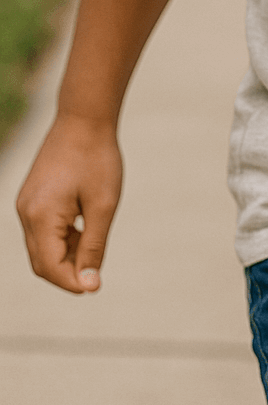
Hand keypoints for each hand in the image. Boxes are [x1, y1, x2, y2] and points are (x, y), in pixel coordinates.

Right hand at [16, 114, 122, 292]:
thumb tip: (89, 284)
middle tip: (97, 272)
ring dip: (66, 256)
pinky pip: (42, 231)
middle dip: (68, 273)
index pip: (50, 267)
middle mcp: (26, 213)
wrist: (84, 118)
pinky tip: (85, 228)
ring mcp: (26, 205)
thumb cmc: (98, 159)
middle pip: (42, 262)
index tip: (97, 286)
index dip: (73, 282)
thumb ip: (94, 247)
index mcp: (41, 216)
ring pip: (41, 248)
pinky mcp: (32, 198)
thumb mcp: (103, 206)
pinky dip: (61, 239)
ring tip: (94, 241)